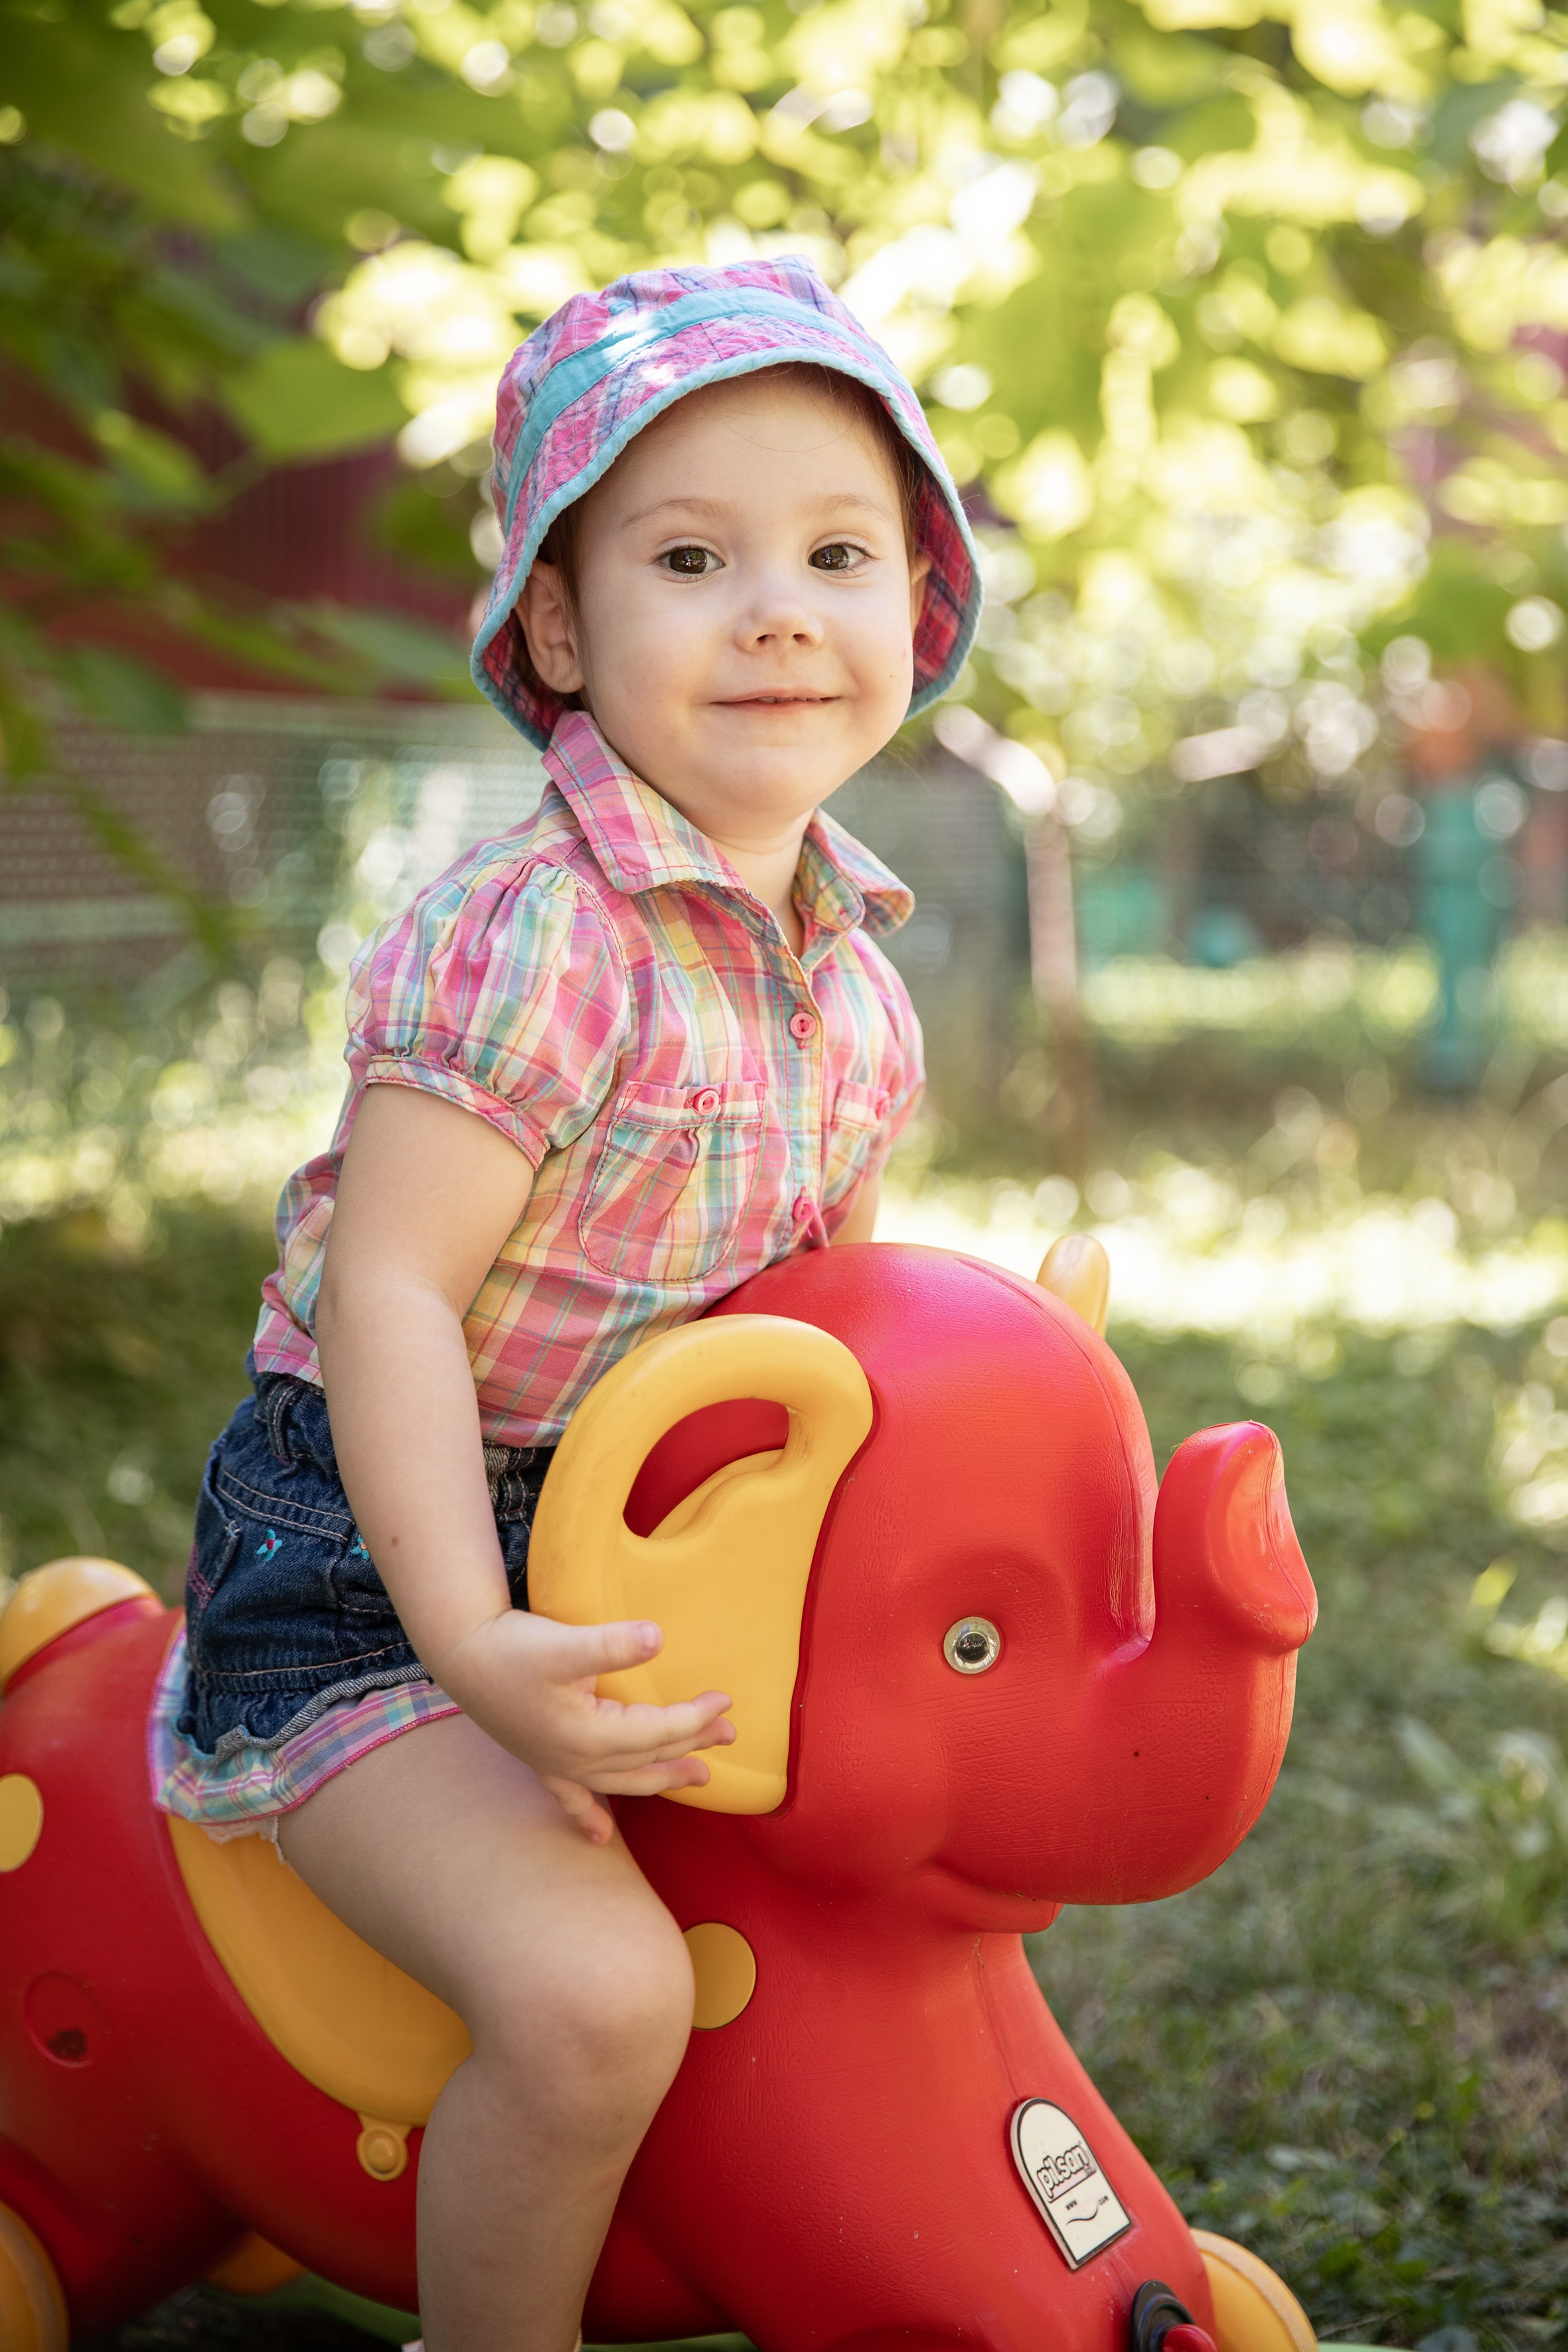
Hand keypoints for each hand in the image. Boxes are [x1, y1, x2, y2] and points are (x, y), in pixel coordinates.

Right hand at [432, 1609, 733, 1842]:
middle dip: (692, 1747)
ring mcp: (557, 1765)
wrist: (461, 1654)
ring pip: (623, 1782)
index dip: (696, 1718)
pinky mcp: (540, 1758)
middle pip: (649, 1758)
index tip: (726, 1702)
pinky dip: (588, 1817)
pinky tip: (601, 1837)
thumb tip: (659, 1638)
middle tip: (730, 1735)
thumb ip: (614, 1644)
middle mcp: (577, 1760)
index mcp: (590, 1736)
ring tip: (697, 1778)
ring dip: (661, 1779)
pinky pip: (570, 1798)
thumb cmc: (512, 1648)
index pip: (659, 1731)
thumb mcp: (565, 1643)